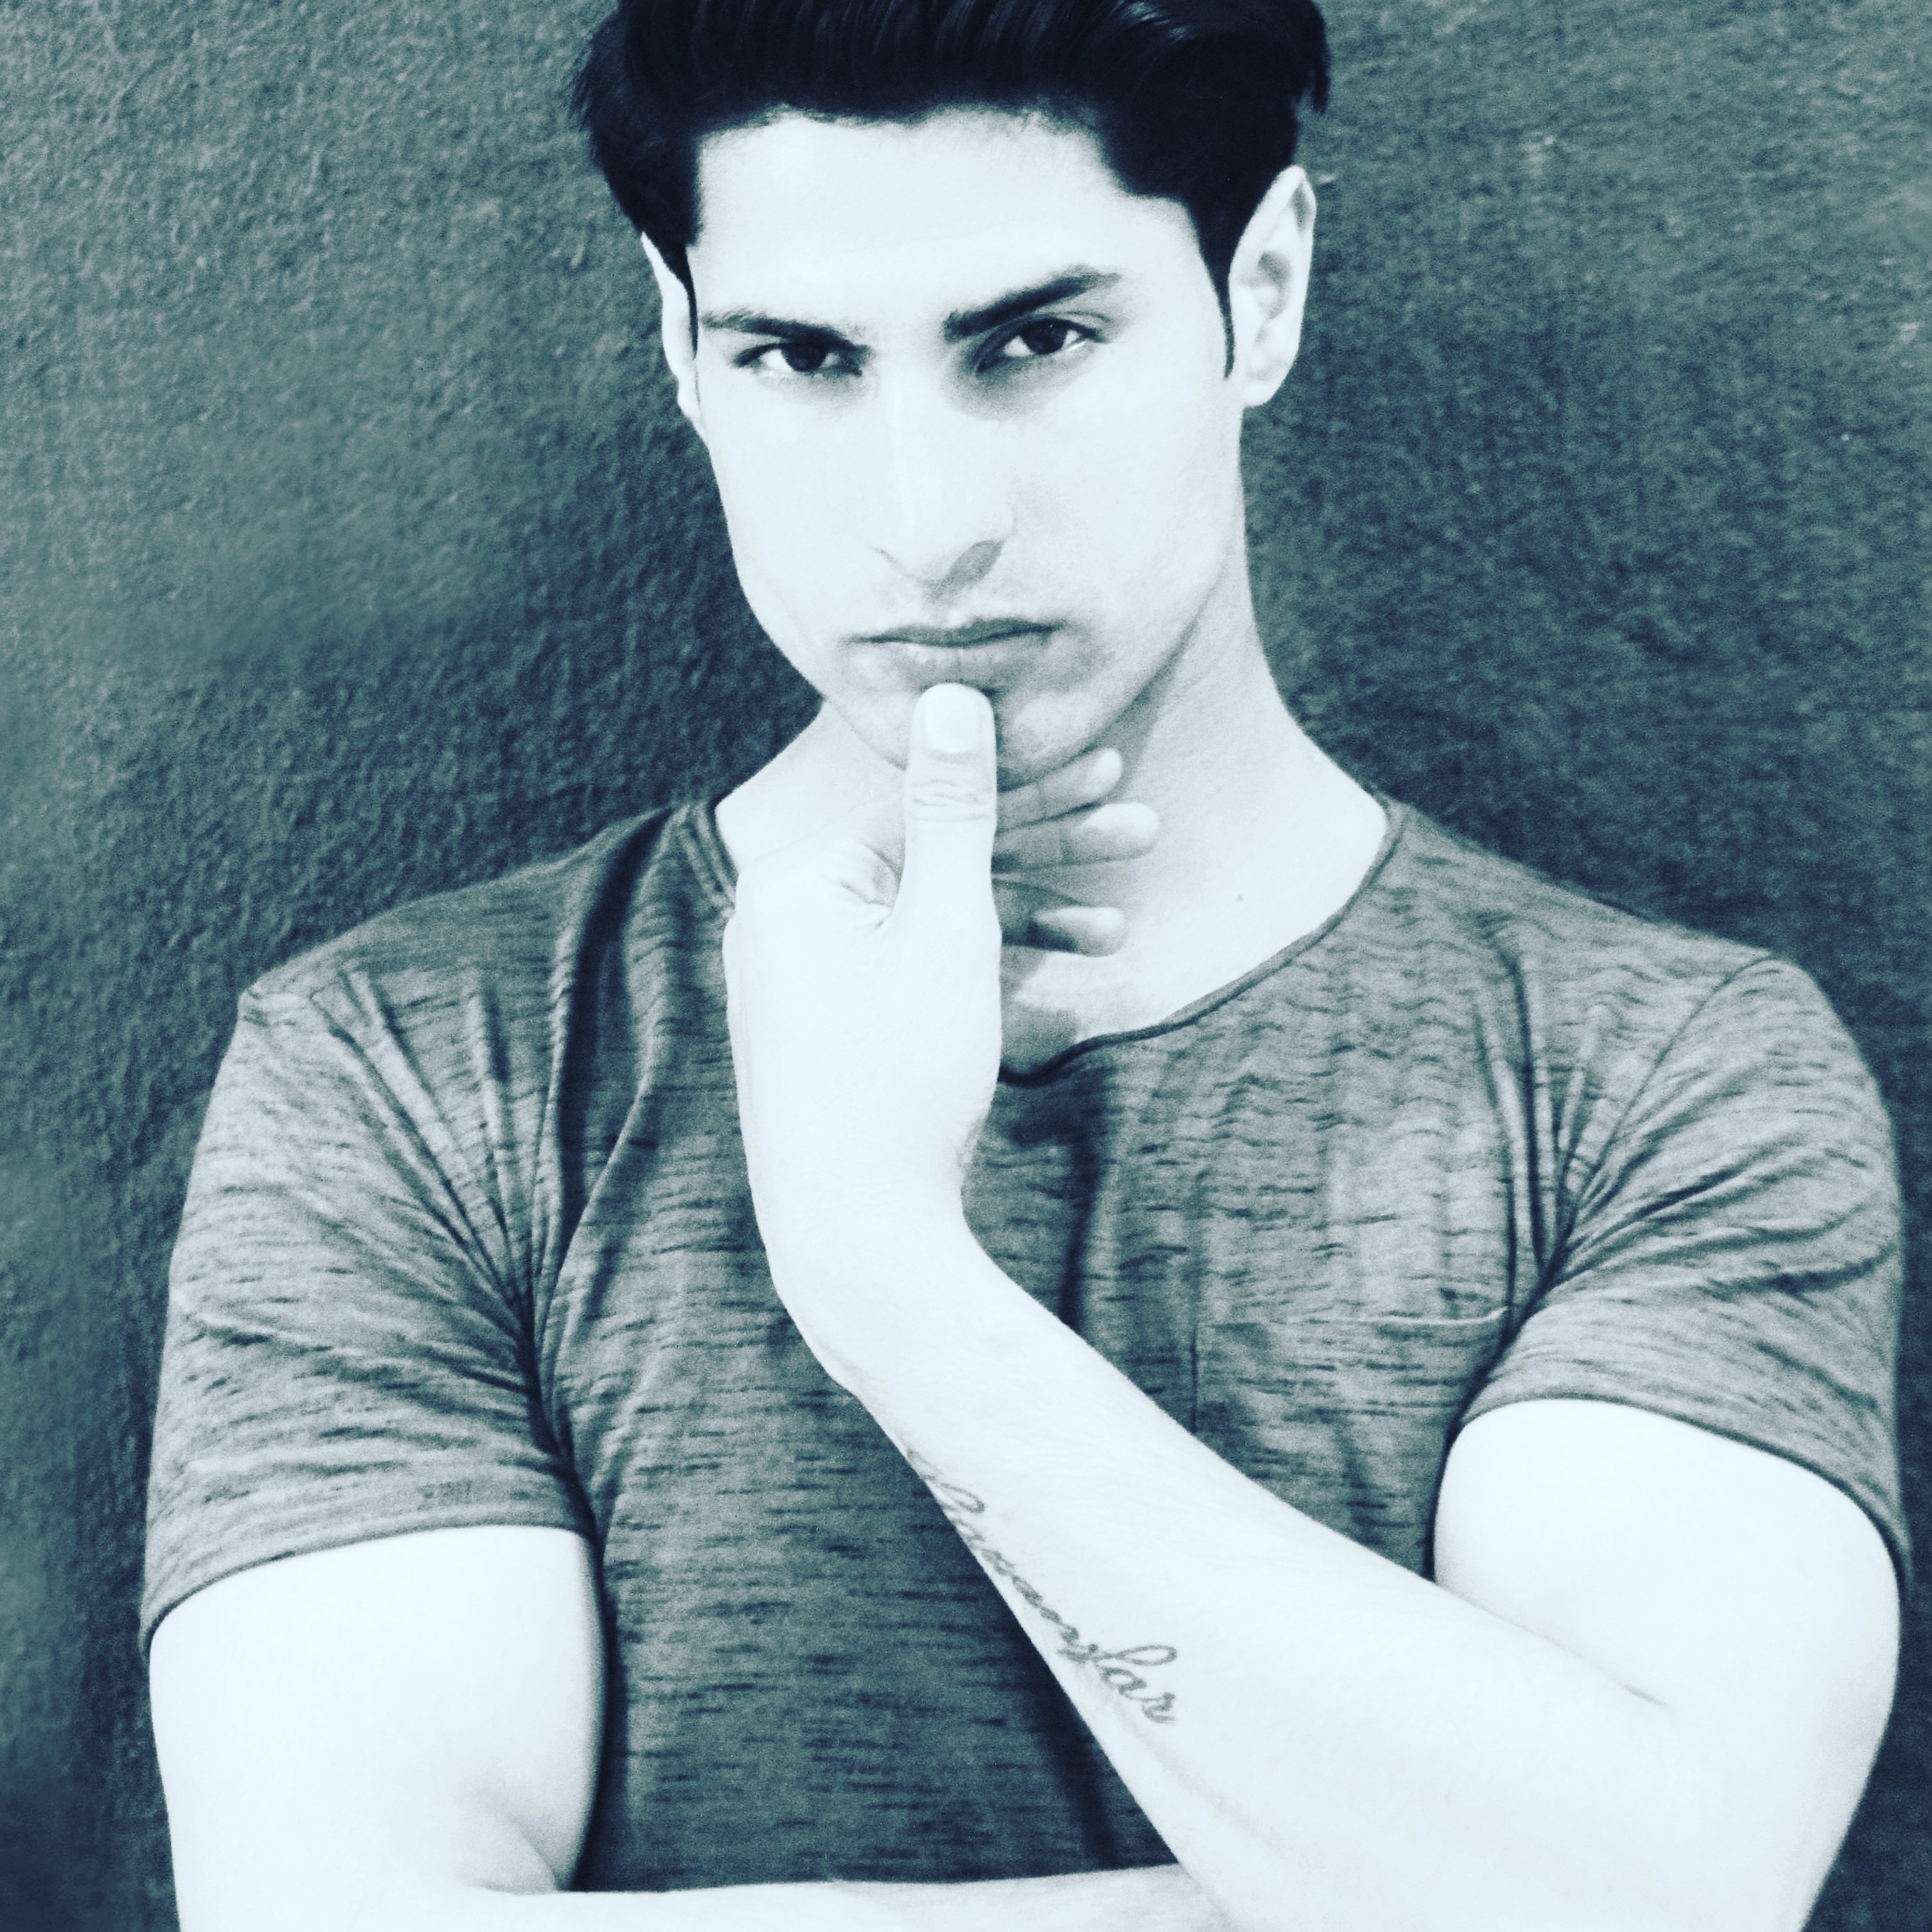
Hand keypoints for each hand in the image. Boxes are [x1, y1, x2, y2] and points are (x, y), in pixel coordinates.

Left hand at [722, 686, 1151, 1315]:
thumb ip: (956, 813)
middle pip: (936, 860)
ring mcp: (807, 980)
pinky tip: (1071, 978)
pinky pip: (916, 976)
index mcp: (796, 881)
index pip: (928, 808)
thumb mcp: (947, 932)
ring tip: (1123, 926)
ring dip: (1033, 918)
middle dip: (1047, 851)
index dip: (1032, 792)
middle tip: (1145, 833)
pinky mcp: (834, 1031)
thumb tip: (950, 693)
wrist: (860, 1238)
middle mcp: (786, 920)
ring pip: (936, 922)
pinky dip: (987, 973)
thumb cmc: (900, 1083)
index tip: (1113, 770)